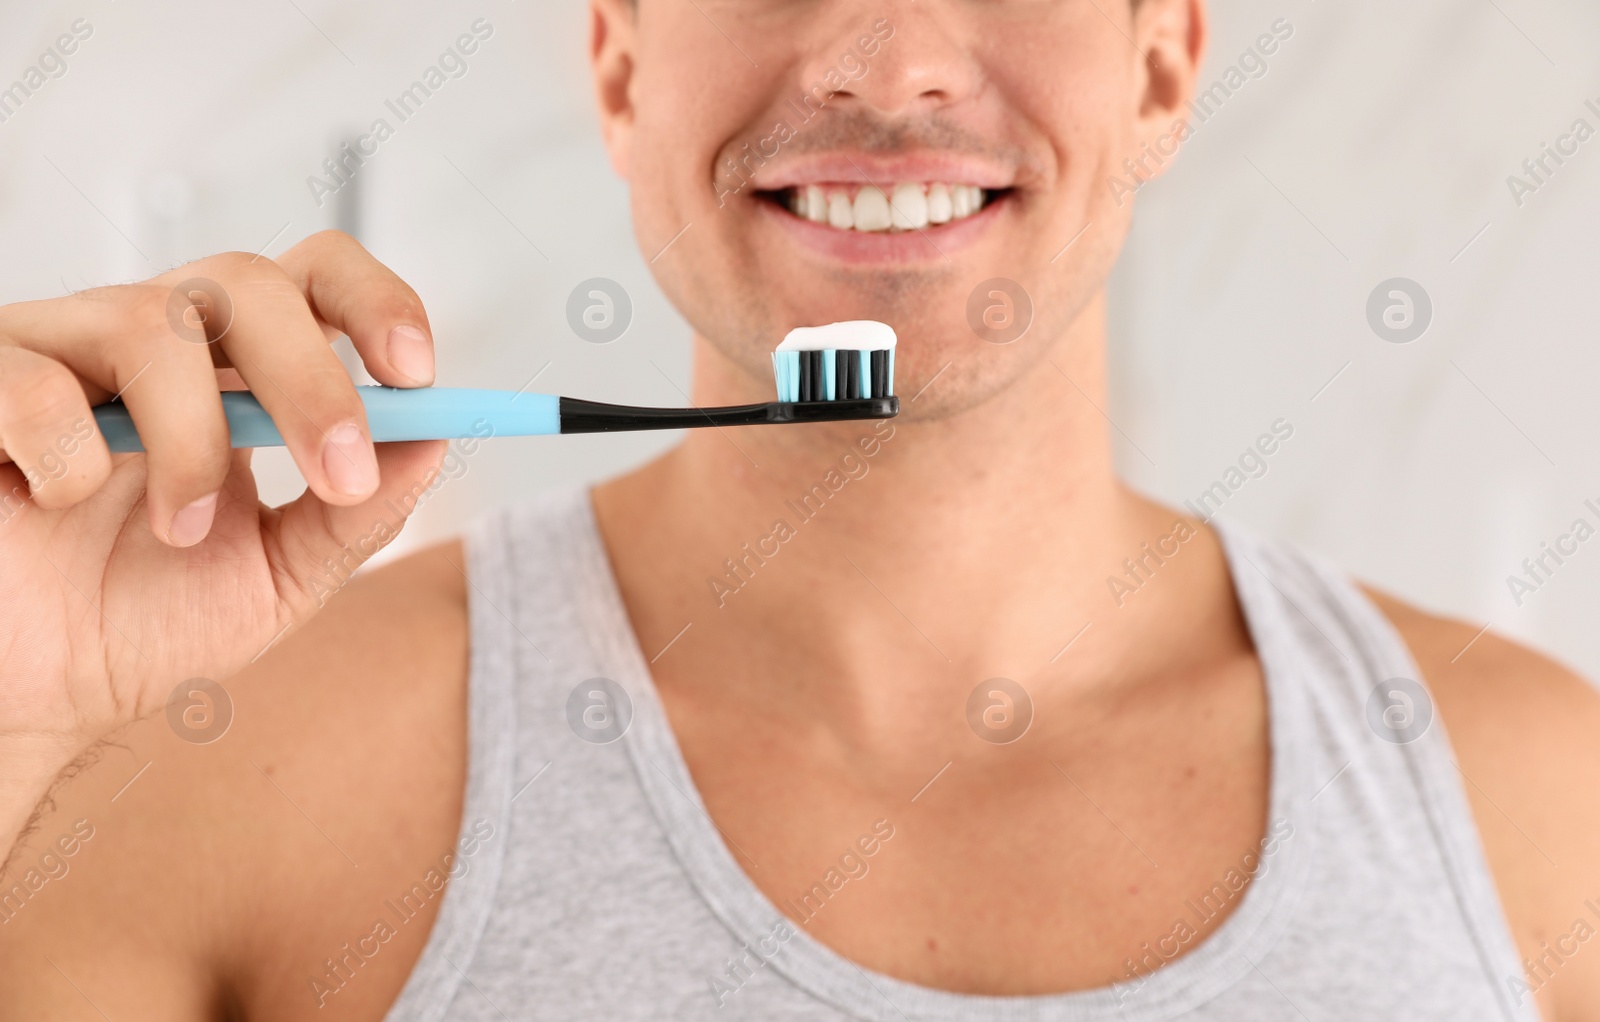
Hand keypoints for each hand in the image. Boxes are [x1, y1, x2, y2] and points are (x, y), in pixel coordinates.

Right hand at [0, 231, 447, 848]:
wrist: (34, 691)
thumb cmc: (142, 620)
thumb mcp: (279, 575)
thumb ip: (356, 514)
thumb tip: (434, 442)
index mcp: (234, 372)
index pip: (314, 280)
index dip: (374, 304)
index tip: (417, 377)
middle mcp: (152, 339)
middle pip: (250, 282)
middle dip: (314, 380)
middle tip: (339, 473)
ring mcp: (60, 350)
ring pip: (154, 322)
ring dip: (193, 440)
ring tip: (181, 530)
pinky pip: (35, 382)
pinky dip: (68, 456)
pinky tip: (61, 505)